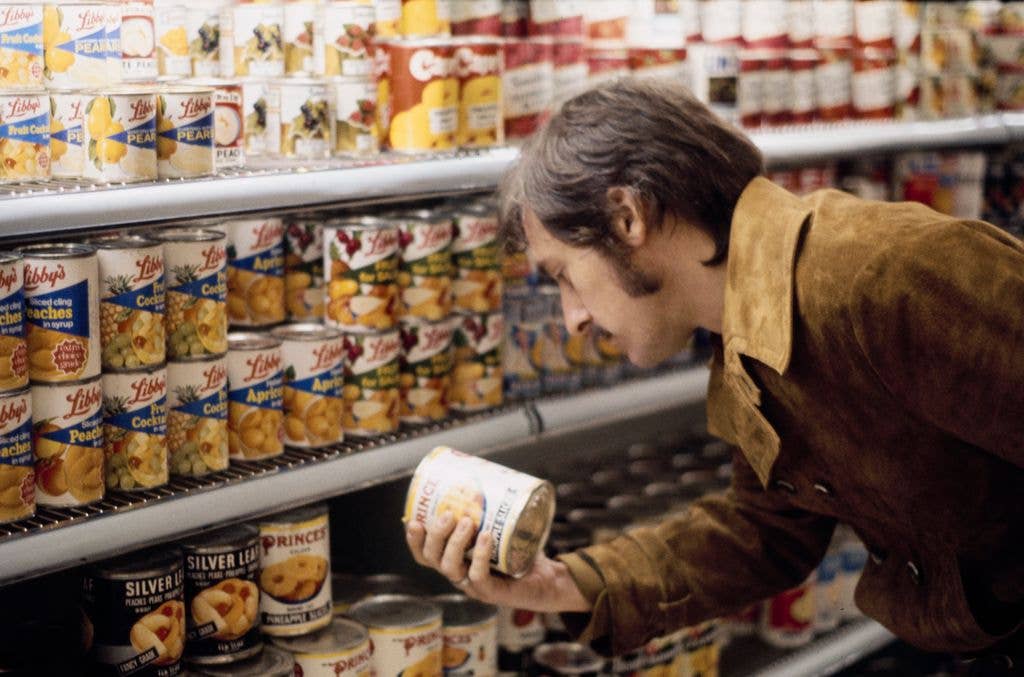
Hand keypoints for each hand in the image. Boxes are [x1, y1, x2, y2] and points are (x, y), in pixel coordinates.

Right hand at [405, 513, 591, 613]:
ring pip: (450, 568)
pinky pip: (479, 577)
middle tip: (448, 514)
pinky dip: (480, 557)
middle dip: (435, 535)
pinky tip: (486, 538)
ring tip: (467, 522)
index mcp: (455, 558)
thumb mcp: (502, 525)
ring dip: (455, 543)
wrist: (547, 578)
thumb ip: (492, 504)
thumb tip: (488, 469)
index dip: (414, 539)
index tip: (413, 519)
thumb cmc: (521, 551)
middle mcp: (459, 573)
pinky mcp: (492, 593)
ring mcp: (473, 586)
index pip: (424, 553)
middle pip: (432, 558)